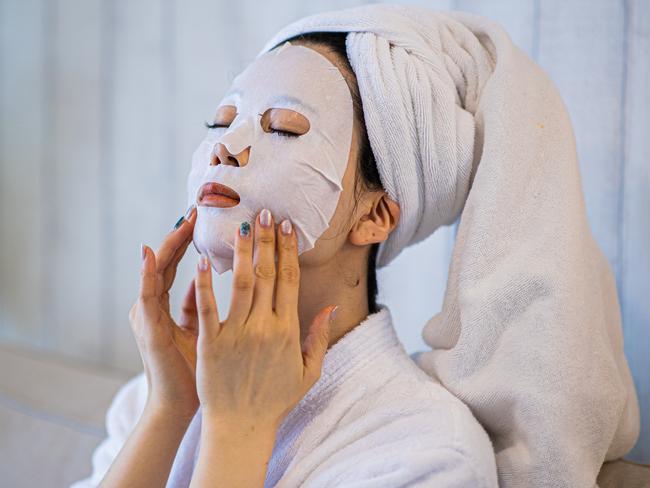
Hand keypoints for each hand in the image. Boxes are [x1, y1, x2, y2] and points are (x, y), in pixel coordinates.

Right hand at [129, 206, 199, 419]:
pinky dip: (147, 274)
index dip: (188, 240)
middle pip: (166, 261)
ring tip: (184, 219)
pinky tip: (151, 253)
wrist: (178, 406)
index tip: (203, 215)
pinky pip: (147, 296)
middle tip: (197, 205)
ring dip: (170, 244)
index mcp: (164, 306)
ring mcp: (146, 315)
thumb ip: (193, 305)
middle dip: (181, 233)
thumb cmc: (193, 370)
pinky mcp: (147, 328)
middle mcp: (150, 306)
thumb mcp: (197, 330)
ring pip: (156, 271)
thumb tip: (203, 279)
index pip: (176, 264)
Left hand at [193, 208, 336, 430]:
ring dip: (241, 252)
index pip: (290, 280)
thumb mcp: (308, 372)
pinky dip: (204, 284)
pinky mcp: (210, 345)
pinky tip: (202, 260)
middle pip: (267, 274)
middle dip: (267, 240)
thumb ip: (319, 337)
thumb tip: (332, 307)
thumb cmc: (275, 399)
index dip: (289, 250)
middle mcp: (264, 327)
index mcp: (287, 330)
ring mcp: (236, 334)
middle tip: (264, 212)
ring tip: (240, 225)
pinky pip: (208, 309)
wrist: (241, 427)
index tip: (286, 226)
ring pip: (240, 283)